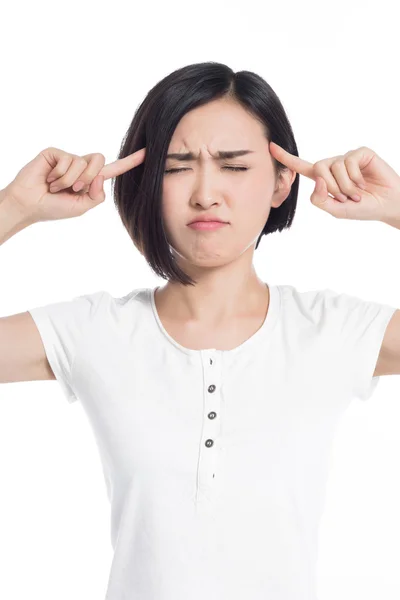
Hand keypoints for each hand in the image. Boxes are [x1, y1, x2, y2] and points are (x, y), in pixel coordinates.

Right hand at [4, 146, 146, 223]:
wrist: (30, 205)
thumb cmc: (54, 207)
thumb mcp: (81, 207)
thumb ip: (97, 195)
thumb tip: (100, 176)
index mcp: (91, 180)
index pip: (114, 169)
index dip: (130, 162)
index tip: (147, 153)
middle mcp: (81, 166)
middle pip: (99, 160)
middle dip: (88, 177)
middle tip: (73, 188)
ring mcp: (68, 158)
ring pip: (83, 162)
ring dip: (70, 180)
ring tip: (56, 186)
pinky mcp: (55, 153)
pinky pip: (67, 160)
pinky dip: (59, 175)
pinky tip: (49, 179)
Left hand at [269, 141, 399, 222]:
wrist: (387, 205)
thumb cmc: (362, 208)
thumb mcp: (336, 210)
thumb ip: (320, 200)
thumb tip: (318, 179)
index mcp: (324, 179)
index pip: (302, 167)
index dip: (286, 158)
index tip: (270, 147)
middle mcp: (333, 166)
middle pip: (319, 169)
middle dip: (333, 187)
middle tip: (348, 197)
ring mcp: (346, 158)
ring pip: (334, 167)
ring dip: (346, 185)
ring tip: (358, 192)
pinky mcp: (360, 153)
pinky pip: (349, 161)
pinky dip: (356, 176)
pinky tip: (365, 181)